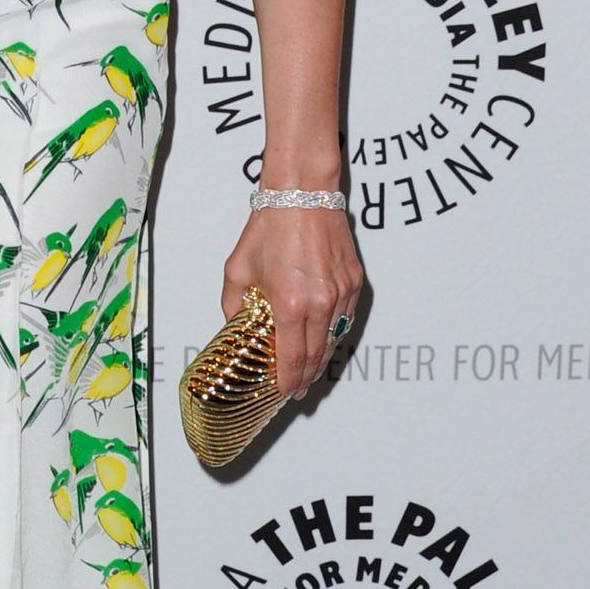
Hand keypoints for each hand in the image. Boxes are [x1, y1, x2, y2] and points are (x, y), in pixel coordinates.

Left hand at [221, 205, 363, 400]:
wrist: (301, 196)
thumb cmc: (268, 229)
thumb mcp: (237, 271)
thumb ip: (234, 306)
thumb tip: (235, 329)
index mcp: (289, 304)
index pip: (292, 358)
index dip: (288, 381)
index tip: (283, 392)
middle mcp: (320, 303)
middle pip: (316, 356)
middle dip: (305, 377)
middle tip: (295, 390)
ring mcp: (342, 293)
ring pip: (335, 339)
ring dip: (321, 358)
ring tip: (308, 371)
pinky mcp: (355, 282)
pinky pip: (346, 318)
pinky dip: (334, 333)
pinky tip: (322, 339)